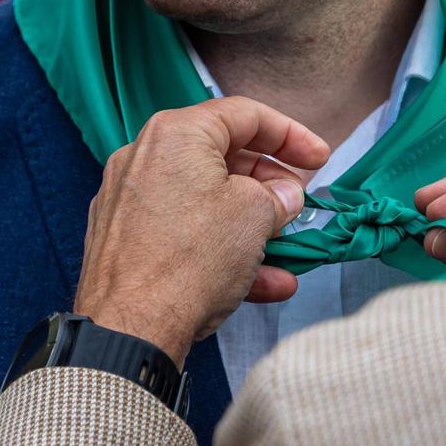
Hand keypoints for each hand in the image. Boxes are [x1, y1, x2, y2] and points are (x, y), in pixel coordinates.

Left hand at [74, 98, 328, 364]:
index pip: (244, 115)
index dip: (291, 135)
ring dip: (252, 225)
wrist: (129, 330)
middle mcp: (144, 159)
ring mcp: (129, 203)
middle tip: (299, 204)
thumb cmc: (192, 259)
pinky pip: (185, 235)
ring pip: (206, 203)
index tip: (319, 159)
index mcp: (175, 134)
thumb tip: (283, 195)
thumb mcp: (255, 214)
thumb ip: (277, 194)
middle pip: (222, 158)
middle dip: (270, 184)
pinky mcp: (125, 243)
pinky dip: (223, 250)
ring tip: (288, 251)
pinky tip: (265, 283)